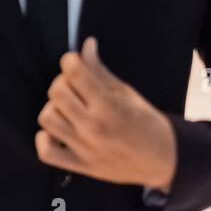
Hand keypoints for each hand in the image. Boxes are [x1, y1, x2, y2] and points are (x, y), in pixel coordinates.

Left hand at [35, 37, 176, 190]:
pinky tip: (57, 132)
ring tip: (69, 109)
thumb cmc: (146, 122)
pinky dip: (45, 139)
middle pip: (56, 92)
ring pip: (47, 118)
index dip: (70, 60)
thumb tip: (86, 44)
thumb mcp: (127, 93)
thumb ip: (100, 70)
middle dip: (63, 82)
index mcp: (110, 106)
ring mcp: (85, 149)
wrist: (165, 160)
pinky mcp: (80, 166)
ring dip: (55, 108)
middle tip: (75, 87)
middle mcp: (94, 127)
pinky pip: (46, 152)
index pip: (73, 72)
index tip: (75, 63)